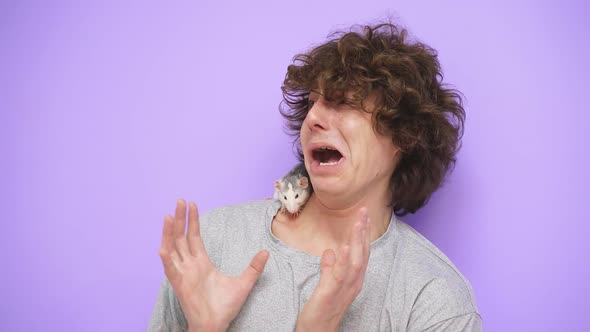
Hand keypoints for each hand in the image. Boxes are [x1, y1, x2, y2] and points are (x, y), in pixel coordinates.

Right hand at [159, 199, 269, 331]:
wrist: (215, 326)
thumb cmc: (225, 308)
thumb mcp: (244, 283)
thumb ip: (254, 268)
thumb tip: (265, 252)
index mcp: (201, 263)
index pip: (194, 237)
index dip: (193, 221)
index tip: (192, 205)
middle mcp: (189, 266)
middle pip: (181, 237)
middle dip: (181, 219)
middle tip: (180, 200)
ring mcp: (183, 274)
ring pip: (172, 249)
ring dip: (169, 233)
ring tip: (169, 216)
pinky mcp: (179, 285)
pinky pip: (170, 270)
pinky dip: (166, 259)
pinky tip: (163, 247)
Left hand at [295, 208, 370, 331]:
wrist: (317, 331)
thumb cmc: (322, 308)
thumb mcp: (327, 284)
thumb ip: (329, 268)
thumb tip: (330, 251)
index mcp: (353, 278)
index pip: (361, 252)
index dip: (363, 233)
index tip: (364, 215)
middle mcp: (354, 282)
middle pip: (362, 252)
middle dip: (363, 231)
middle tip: (364, 210)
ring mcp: (344, 288)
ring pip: (356, 260)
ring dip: (358, 240)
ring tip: (359, 222)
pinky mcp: (331, 293)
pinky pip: (340, 274)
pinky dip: (345, 259)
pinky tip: (346, 246)